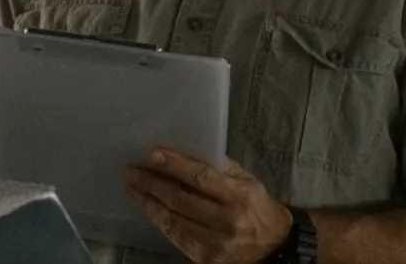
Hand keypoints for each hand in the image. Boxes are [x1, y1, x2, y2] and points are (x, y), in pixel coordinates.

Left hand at [123, 147, 293, 263]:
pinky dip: (160, 220)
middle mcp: (228, 221)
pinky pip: (176, 237)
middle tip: (132, 171)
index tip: (152, 154)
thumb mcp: (247, 180)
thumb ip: (220, 166)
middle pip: (181, 199)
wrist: (274, 247)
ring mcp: (216, 244)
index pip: (201, 178)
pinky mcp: (205, 259)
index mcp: (240, 196)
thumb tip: (184, 152)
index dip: (175, 166)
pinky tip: (149, 207)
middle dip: (152, 183)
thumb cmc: (257, 206)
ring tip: (133, 187)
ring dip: (149, 202)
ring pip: (173, 220)